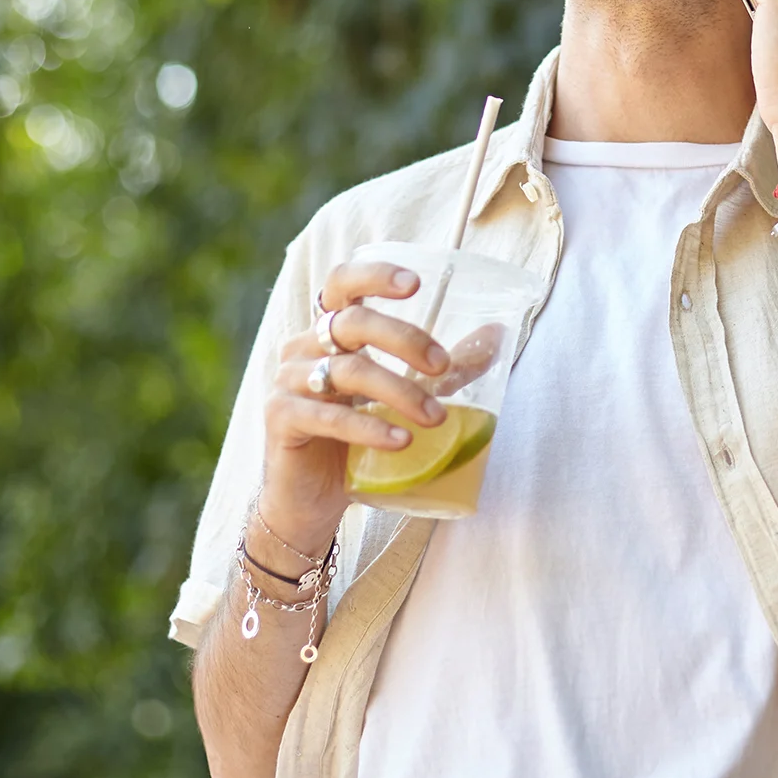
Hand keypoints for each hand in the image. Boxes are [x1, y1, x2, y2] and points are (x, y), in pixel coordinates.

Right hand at [256, 260, 451, 547]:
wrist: (309, 501)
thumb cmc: (355, 443)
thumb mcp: (400, 398)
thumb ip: (441, 369)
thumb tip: (496, 334)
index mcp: (327, 333)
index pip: (343, 285)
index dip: (374, 276)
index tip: (415, 284)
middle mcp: (302, 348)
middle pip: (352, 323)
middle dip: (404, 339)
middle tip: (441, 367)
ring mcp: (287, 382)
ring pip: (348, 371)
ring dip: (399, 392)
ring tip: (436, 418)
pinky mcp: (281, 419)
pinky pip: (330, 416)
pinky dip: (370, 427)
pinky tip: (402, 440)